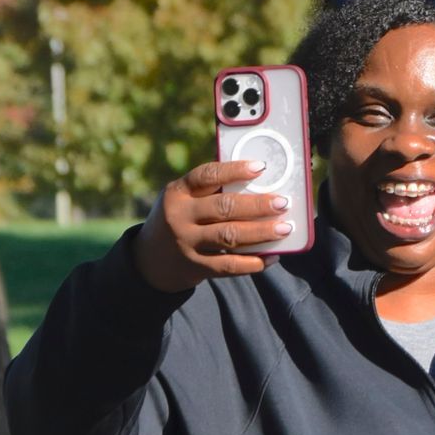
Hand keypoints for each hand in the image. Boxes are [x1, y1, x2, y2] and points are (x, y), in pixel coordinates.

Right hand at [133, 159, 292, 289]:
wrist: (149, 261)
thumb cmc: (177, 219)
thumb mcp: (181, 199)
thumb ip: (208, 190)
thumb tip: (258, 181)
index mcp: (177, 192)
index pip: (207, 175)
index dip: (235, 170)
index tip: (260, 167)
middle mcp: (179, 216)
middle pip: (224, 207)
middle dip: (258, 205)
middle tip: (283, 202)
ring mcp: (187, 243)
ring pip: (230, 236)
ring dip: (261, 232)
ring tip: (285, 228)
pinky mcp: (195, 267)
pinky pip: (229, 266)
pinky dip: (253, 262)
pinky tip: (272, 257)